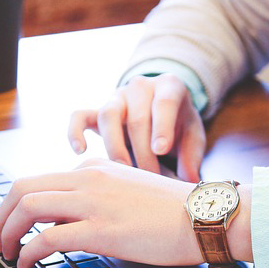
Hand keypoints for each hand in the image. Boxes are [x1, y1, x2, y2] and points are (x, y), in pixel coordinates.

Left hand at [0, 158, 252, 267]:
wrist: (205, 215)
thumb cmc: (174, 211)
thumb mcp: (128, 192)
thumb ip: (97, 199)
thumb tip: (65, 222)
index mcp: (95, 168)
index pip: (41, 181)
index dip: (18, 206)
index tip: (14, 225)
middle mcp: (88, 178)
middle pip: (23, 187)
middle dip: (1, 215)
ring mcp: (93, 202)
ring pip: (28, 207)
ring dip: (7, 232)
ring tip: (7, 252)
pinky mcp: (101, 229)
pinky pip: (48, 237)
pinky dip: (28, 251)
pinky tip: (28, 263)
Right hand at [68, 74, 205, 181]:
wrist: (162, 110)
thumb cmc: (179, 125)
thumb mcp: (193, 135)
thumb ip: (192, 156)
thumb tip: (189, 181)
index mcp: (169, 86)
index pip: (164, 102)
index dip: (162, 126)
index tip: (160, 150)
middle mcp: (141, 87)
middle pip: (137, 117)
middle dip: (143, 151)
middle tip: (150, 178)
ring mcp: (117, 98)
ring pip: (108, 115)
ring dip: (115, 147)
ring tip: (123, 171)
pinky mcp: (97, 111)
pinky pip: (79, 116)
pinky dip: (75, 131)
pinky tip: (80, 151)